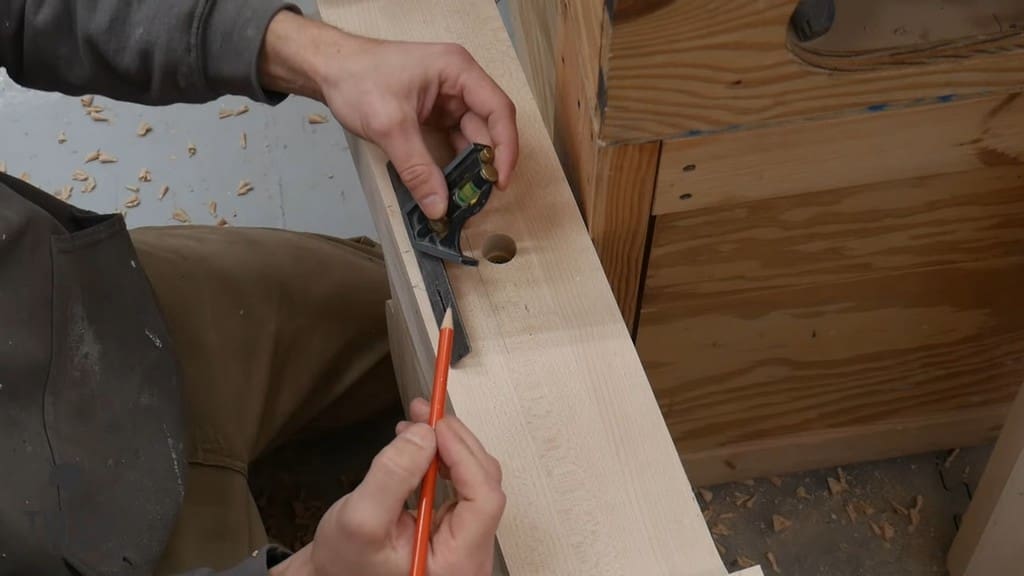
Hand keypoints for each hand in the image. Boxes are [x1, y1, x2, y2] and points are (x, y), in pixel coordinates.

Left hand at [260, 10, 518, 218]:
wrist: (327, 70)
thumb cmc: (357, 79)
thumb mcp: (390, 126)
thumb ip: (417, 169)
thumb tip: (438, 208)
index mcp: (457, 70)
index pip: (498, 109)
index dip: (506, 147)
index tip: (501, 180)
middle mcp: (458, 82)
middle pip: (487, 127)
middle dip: (485, 163)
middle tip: (479, 198)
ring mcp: (446, 99)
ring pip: (469, 137)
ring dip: (468, 167)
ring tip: (465, 199)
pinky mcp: (433, 114)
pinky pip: (451, 141)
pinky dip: (451, 164)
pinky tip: (448, 186)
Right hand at [272, 398, 504, 575]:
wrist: (334, 575)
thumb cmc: (346, 562)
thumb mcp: (361, 518)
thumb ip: (393, 475)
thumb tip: (424, 434)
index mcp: (458, 562)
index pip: (483, 499)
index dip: (464, 456)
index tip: (436, 427)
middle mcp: (470, 552)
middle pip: (483, 483)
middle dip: (454, 441)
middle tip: (425, 412)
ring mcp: (464, 539)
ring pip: (473, 478)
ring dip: (447, 444)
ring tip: (417, 422)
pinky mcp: (453, 526)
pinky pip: (459, 483)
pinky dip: (441, 457)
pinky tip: (419, 444)